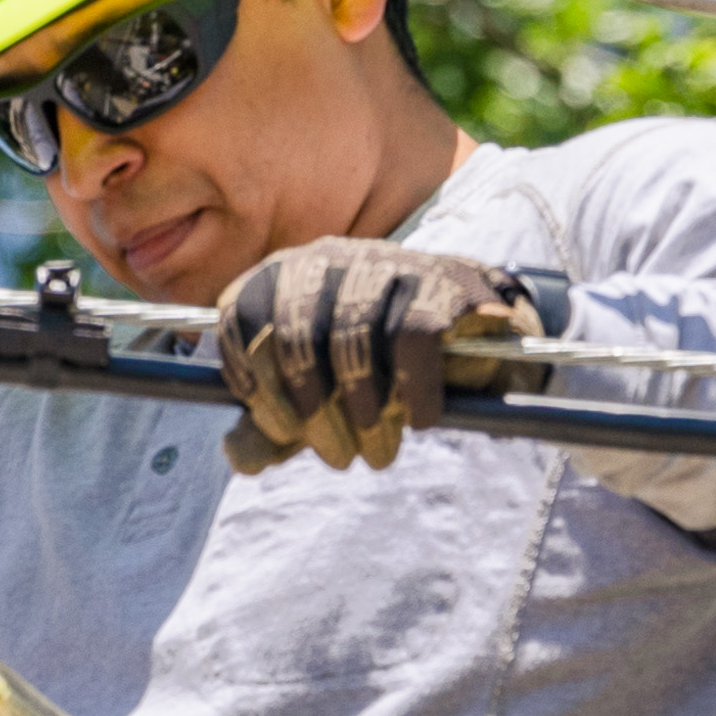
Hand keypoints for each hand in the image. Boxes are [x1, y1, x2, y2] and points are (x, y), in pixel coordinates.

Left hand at [217, 240, 530, 472]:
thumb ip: (277, 427)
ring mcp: (384, 264)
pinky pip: (412, 342)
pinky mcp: (438, 283)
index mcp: (284, 276)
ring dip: (364, 413)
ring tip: (379, 451)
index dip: (255, 385)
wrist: (476, 339)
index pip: (241, 319)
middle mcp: (327, 258)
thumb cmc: (383, 366)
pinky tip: (422, 421)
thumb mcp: (323, 399)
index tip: (284, 431)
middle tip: (338, 457)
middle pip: (293, 339)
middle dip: (311, 413)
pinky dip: (415, 392)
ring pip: (351, 342)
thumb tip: (238, 456)